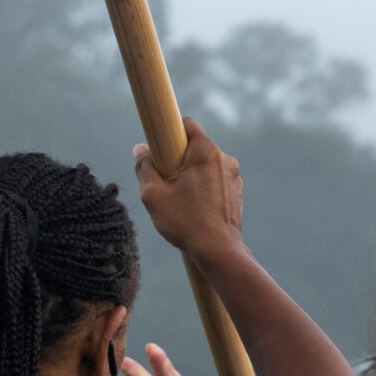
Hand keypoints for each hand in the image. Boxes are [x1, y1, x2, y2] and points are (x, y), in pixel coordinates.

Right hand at [133, 117, 242, 255]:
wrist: (217, 250)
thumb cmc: (185, 222)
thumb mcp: (153, 194)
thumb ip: (144, 167)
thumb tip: (140, 150)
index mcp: (205, 152)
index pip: (186, 125)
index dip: (169, 133)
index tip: (159, 151)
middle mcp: (224, 158)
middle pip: (194, 148)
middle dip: (177, 162)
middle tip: (165, 185)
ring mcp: (233, 176)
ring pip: (204, 167)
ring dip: (191, 178)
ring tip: (180, 203)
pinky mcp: (236, 193)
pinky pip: (215, 183)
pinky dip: (203, 191)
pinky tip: (194, 211)